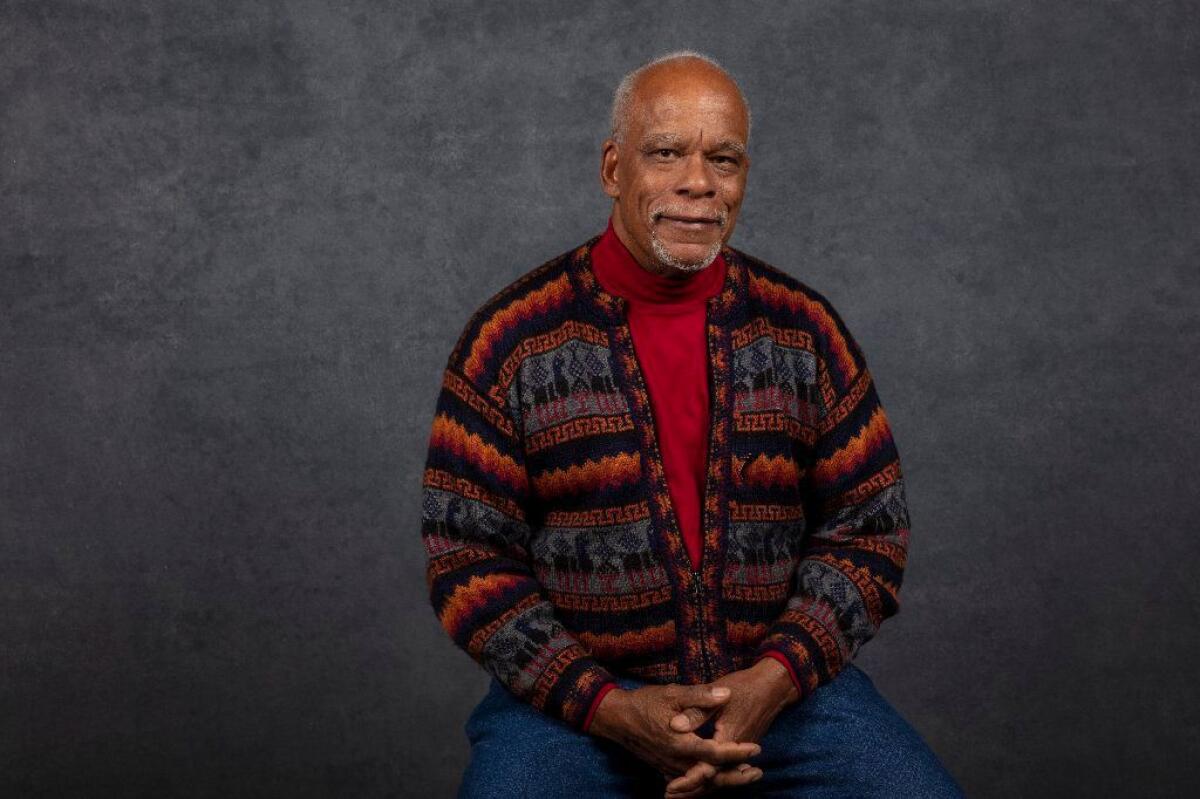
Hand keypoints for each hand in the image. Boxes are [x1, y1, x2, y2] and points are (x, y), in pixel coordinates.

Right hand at [587, 682, 763, 787]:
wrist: (617, 718)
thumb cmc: (645, 703)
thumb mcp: (673, 693)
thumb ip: (700, 696)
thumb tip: (725, 694)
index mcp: (681, 743)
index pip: (716, 753)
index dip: (738, 752)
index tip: (756, 749)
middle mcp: (676, 761)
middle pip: (712, 776)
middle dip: (736, 776)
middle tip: (757, 773)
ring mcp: (670, 768)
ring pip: (702, 782)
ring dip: (724, 780)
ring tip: (745, 775)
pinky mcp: (665, 769)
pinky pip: (690, 781)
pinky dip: (706, 781)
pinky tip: (717, 776)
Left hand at [662, 658, 799, 796]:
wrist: (772, 687)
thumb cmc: (744, 688)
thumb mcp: (719, 696)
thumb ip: (697, 712)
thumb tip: (674, 725)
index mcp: (728, 740)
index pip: (707, 769)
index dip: (688, 780)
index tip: (670, 787)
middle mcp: (737, 752)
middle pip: (713, 779)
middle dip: (691, 789)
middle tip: (669, 794)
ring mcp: (741, 753)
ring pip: (719, 776)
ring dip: (700, 784)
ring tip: (678, 791)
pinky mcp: (741, 749)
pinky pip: (724, 768)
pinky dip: (710, 775)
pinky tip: (695, 773)